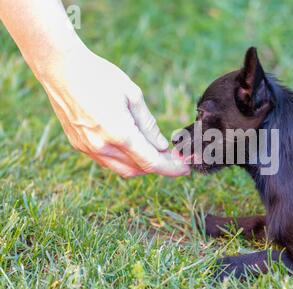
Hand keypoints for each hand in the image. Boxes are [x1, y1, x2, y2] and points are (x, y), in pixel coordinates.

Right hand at [39, 47, 189, 177]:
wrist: (60, 68)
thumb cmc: (99, 76)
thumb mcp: (133, 95)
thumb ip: (148, 125)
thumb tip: (160, 146)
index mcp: (118, 133)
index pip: (151, 162)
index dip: (171, 168)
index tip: (184, 169)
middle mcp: (101, 146)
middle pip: (138, 169)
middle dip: (158, 166)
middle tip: (172, 157)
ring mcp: (87, 148)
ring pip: (122, 169)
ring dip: (140, 165)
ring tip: (155, 152)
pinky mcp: (79, 145)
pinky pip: (107, 162)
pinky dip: (124, 160)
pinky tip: (132, 148)